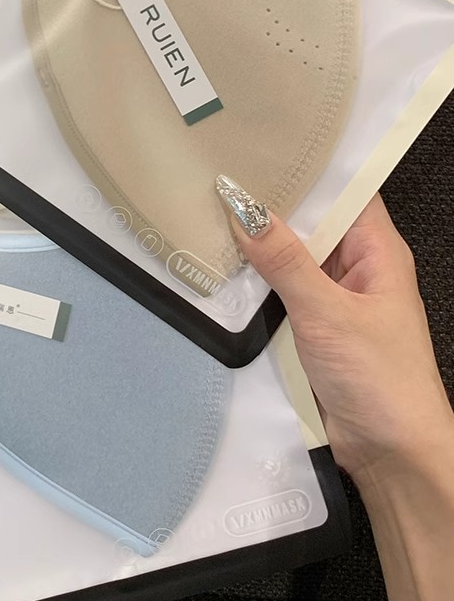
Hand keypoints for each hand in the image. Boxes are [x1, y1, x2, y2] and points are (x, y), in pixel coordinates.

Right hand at [215, 176, 453, 485]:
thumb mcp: (326, 313)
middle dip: (271, 206)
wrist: (393, 455)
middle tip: (218, 176)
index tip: (261, 145)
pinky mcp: (314, 330)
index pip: (344, 190)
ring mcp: (335, 300)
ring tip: (208, 214)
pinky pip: (280, 295)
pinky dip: (255, 285)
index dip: (307, 167)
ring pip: (291, 260)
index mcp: (378, 252)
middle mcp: (358, 269)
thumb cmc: (380, 380)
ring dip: (258, 249)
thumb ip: (284, 261)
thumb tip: (244, 208)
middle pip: (311, 223)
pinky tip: (221, 269)